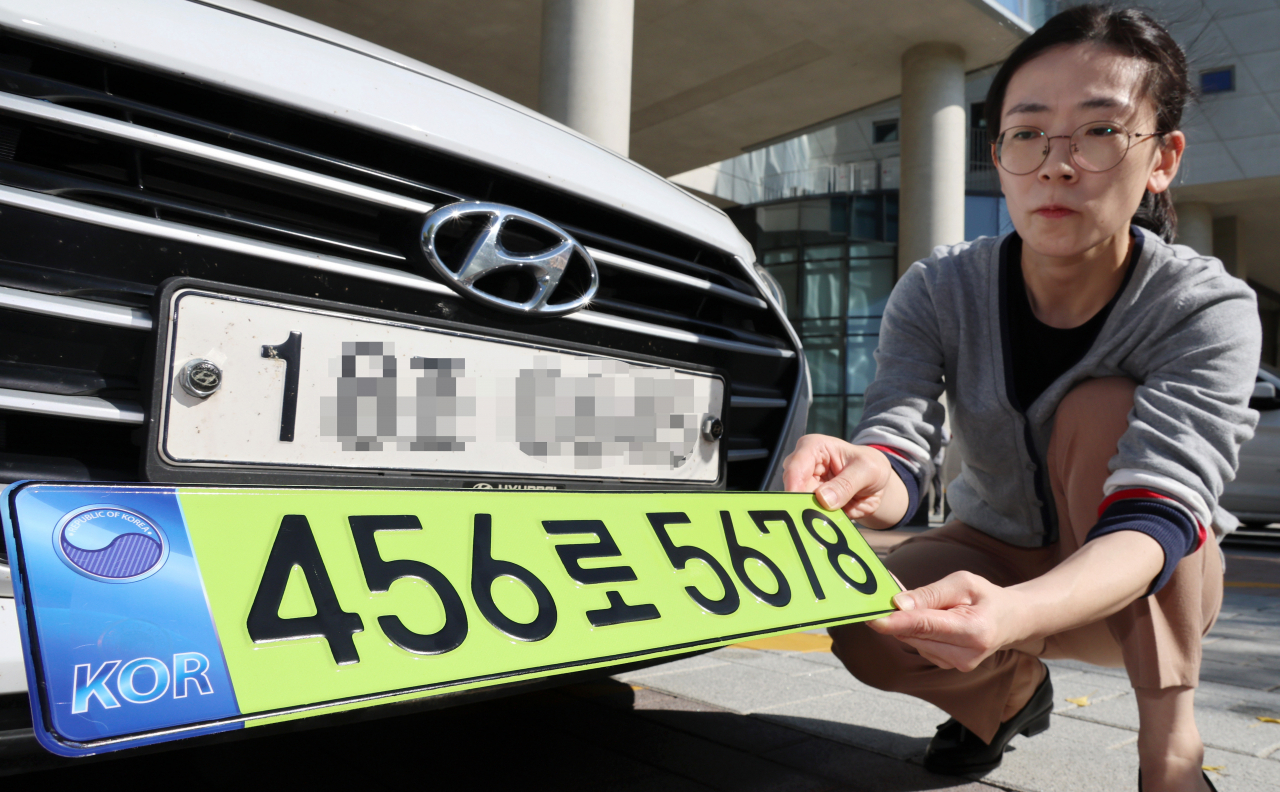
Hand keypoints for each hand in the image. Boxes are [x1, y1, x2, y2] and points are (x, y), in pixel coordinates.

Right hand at [782, 434, 899, 524]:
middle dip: (803, 504)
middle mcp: (803, 466)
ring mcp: (804, 486)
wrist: (875, 482)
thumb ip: (847, 484)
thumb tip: (823, 499)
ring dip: (812, 515)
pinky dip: (818, 523)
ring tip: (833, 517)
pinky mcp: (809, 503)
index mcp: (813, 447)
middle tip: (821, 515)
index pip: (796, 467)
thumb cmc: (869, 466)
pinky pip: (808, 517)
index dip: (795, 486)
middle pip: (792, 488)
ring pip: (797, 505)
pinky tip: (831, 523)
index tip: (801, 504)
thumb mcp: (867, 470)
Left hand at [867, 571, 1021, 671]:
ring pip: (914, 640)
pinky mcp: (946, 665)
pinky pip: (919, 643)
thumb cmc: (986, 597)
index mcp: (974, 631)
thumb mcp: (963, 583)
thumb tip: (898, 604)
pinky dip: (915, 629)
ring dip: (907, 621)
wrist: (1009, 621)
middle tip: (886, 594)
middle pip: (916, 635)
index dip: (898, 622)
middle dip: (897, 615)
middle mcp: (965, 655)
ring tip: (926, 604)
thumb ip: (930, 594)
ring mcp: (956, 664)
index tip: (874, 619)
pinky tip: (927, 617)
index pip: (928, 627)